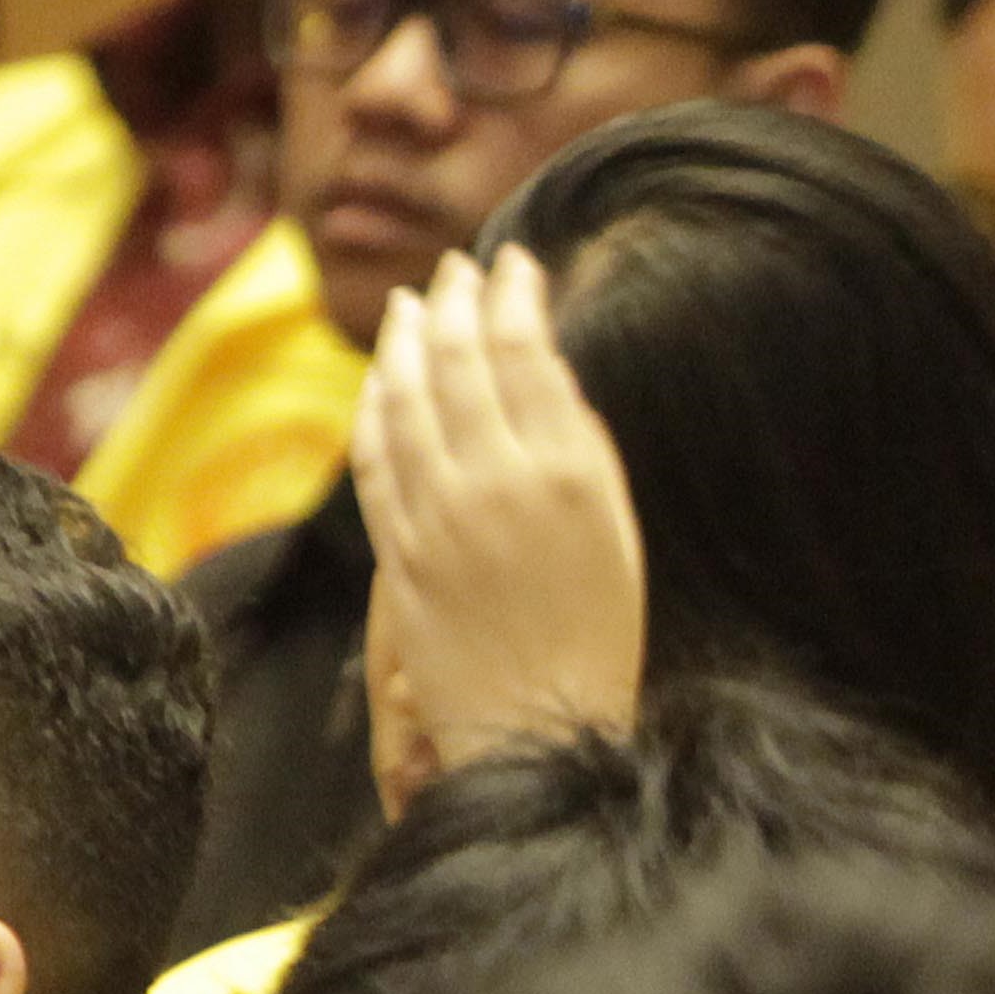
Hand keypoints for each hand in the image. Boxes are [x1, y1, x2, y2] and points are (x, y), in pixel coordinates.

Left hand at [348, 247, 644, 812]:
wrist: (541, 730)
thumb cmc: (600, 637)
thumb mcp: (619, 533)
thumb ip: (584, 451)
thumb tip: (545, 378)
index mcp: (568, 475)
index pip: (527, 353)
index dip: (514, 297)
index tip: (514, 264)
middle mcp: (497, 484)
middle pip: (462, 363)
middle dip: (458, 303)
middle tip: (458, 268)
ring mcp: (438, 517)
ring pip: (409, 399)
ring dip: (408, 341)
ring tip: (413, 303)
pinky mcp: (397, 550)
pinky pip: (375, 457)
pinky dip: (375, 406)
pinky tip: (382, 380)